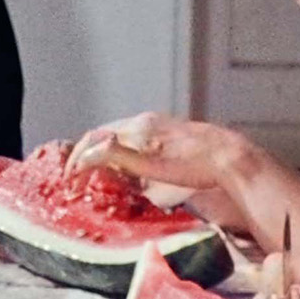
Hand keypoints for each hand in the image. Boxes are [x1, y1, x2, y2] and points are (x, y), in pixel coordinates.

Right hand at [69, 113, 247, 195]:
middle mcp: (145, 121)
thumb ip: (118, 157)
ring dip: (106, 155)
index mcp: (137, 127)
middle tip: (80, 177)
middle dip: (88, 155)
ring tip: (100, 175)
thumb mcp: (152, 166)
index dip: (78, 156)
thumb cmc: (193, 165)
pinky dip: (124, 154)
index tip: (70, 176)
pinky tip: (131, 170)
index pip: (95, 136)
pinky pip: (137, 140)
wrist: (230, 158)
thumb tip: (87, 154)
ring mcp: (159, 125)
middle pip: (106, 135)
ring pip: (122, 137)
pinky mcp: (171, 133)